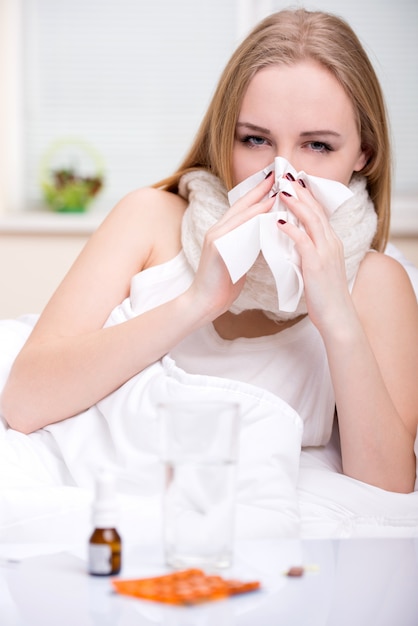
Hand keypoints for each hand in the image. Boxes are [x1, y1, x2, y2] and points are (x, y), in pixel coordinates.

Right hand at [188, 172, 275, 318]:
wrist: (205, 303)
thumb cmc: (223, 284)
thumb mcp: (239, 259)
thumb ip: (248, 244)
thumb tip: (266, 234)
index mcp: (223, 232)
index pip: (243, 208)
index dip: (258, 193)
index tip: (275, 180)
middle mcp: (217, 230)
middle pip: (241, 205)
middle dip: (260, 189)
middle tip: (278, 175)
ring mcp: (215, 237)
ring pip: (240, 215)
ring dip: (259, 202)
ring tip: (277, 191)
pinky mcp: (217, 247)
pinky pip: (238, 230)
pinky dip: (253, 221)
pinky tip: (267, 215)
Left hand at [277, 178, 352, 331]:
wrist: (336, 315)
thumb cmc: (324, 296)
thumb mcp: (317, 269)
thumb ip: (308, 253)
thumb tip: (292, 243)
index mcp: (331, 243)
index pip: (319, 212)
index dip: (307, 196)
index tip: (294, 182)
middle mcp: (331, 243)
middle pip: (316, 210)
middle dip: (301, 192)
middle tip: (286, 176)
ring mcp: (325, 252)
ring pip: (312, 220)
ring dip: (296, 203)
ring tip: (281, 190)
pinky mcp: (317, 264)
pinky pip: (303, 241)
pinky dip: (291, 229)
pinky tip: (278, 221)